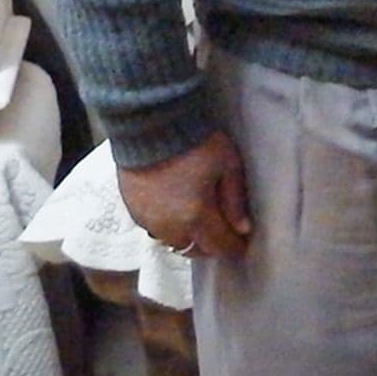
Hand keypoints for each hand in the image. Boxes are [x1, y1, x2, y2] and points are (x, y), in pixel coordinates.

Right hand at [119, 130, 252, 260]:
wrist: (150, 125)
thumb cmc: (195, 142)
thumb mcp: (227, 165)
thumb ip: (235, 200)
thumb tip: (243, 228)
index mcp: (196, 216)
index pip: (219, 246)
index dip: (234, 247)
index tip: (243, 243)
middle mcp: (169, 226)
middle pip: (195, 250)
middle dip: (212, 245)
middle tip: (224, 232)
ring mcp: (148, 220)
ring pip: (173, 242)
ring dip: (189, 238)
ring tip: (200, 222)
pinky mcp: (133, 210)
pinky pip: (156, 229)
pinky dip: (170, 226)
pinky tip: (177, 211)